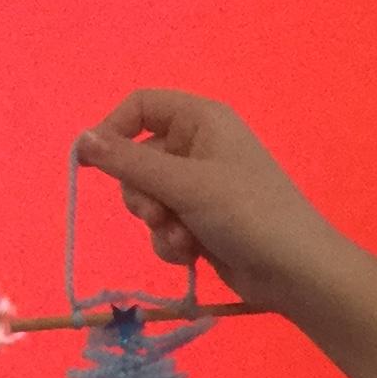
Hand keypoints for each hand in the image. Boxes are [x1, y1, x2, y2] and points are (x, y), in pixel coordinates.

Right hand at [70, 90, 336, 313]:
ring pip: (149, 198)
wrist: (295, 271)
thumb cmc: (246, 213)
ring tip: (182, 239)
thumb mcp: (184, 184)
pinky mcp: (201, 222)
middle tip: (157, 214)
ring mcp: (201, 187)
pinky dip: (171, 241)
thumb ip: (129, 163)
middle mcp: (200, 147)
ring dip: (157, 224)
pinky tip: (191, 254)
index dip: (113, 130)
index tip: (91, 163)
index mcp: (202, 120)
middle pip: (138, 158)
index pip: (141, 105)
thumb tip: (81, 140)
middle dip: (141, 193)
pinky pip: (164, 225)